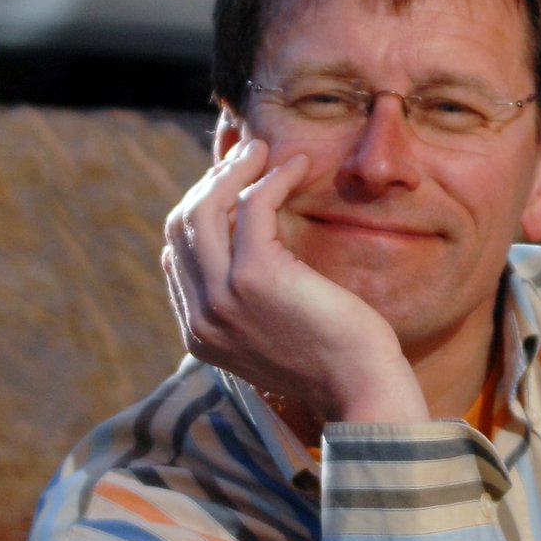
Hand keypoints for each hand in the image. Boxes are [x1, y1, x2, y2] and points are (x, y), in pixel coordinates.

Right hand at [162, 140, 428, 425]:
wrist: (362, 390)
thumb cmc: (334, 360)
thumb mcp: (274, 331)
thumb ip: (246, 297)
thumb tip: (246, 236)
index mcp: (200, 334)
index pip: (177, 254)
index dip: (199, 209)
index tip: (229, 184)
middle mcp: (201, 318)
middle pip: (181, 225)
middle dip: (209, 182)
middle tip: (246, 158)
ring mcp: (222, 298)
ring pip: (203, 208)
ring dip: (233, 169)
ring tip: (264, 151)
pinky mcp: (255, 276)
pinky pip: (252, 203)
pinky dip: (273, 176)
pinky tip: (299, 166)